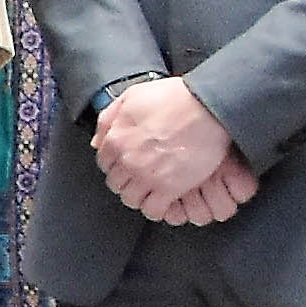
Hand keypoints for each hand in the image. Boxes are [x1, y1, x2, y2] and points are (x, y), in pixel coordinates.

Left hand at [92, 76, 248, 220]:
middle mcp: (128, 160)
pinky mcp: (169, 187)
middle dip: (126, 181)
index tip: (125, 164)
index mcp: (117, 138)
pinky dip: (155, 209)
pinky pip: (153, 210)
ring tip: (150, 190)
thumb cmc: (175, 98)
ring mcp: (147, 176)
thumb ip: (110, 117)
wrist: (208, 107)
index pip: (104, 163)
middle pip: (116, 183)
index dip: (115, 164)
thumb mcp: (133, 96)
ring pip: (131, 199)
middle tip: (139, 177)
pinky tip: (162, 202)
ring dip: (139, 196)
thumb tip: (98, 140)